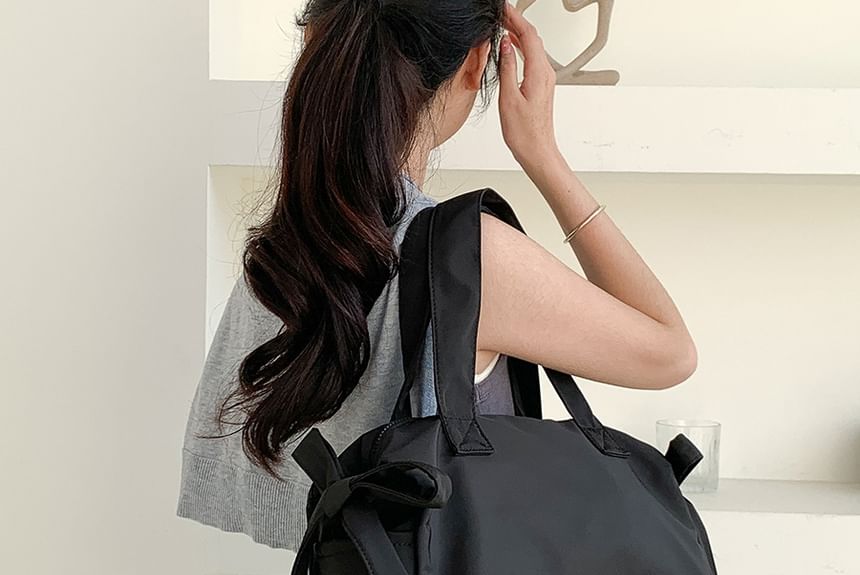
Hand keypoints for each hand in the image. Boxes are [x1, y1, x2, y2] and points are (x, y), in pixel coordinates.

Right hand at [498, 3, 560, 172]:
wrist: (537, 151)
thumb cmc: (524, 133)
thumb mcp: (509, 98)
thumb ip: (507, 68)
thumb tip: (504, 44)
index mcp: (538, 73)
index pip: (528, 35)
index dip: (515, 18)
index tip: (503, 9)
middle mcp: (545, 73)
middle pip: (532, 37)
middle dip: (516, 21)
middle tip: (500, 13)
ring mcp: (545, 79)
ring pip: (533, 47)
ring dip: (518, 33)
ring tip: (502, 24)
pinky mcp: (541, 85)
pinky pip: (532, 58)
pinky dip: (521, 46)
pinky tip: (511, 46)